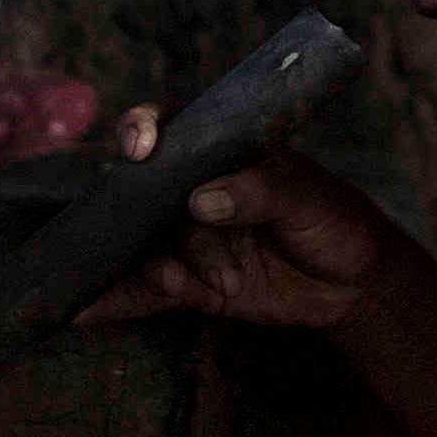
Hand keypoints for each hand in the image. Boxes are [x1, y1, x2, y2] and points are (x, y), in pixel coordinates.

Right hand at [74, 106, 397, 332]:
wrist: (355, 284)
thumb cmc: (335, 218)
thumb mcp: (308, 197)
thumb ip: (260, 192)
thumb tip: (202, 201)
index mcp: (221, 150)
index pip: (171, 125)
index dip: (144, 128)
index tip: (141, 149)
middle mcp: (193, 189)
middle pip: (144, 193)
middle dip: (142, 218)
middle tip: (158, 235)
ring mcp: (188, 237)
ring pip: (151, 247)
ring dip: (165, 267)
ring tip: (187, 283)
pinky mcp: (189, 282)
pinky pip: (145, 289)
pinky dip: (114, 300)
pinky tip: (81, 310)